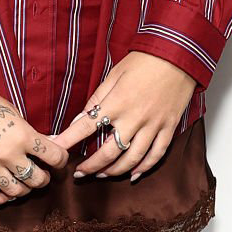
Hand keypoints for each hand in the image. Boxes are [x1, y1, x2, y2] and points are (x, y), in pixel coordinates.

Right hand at [0, 85, 67, 203]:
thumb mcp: (13, 113)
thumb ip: (29, 133)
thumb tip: (48, 146)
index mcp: (22, 134)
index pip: (54, 156)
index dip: (61, 160)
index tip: (59, 161)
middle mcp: (8, 154)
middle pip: (36, 179)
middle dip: (44, 179)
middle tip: (42, 174)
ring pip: (15, 192)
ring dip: (24, 190)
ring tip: (24, 184)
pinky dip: (0, 199)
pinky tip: (4, 194)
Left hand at [49, 52, 197, 179]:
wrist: (176, 56)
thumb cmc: (143, 61)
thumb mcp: (114, 75)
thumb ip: (97, 99)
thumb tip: (81, 119)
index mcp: (117, 102)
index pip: (86, 127)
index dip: (68, 140)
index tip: (55, 150)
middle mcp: (134, 118)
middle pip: (109, 152)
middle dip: (91, 166)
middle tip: (79, 173)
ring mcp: (153, 126)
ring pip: (132, 159)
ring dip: (114, 171)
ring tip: (102, 175)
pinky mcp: (168, 128)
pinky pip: (156, 155)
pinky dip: (144, 168)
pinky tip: (133, 175)